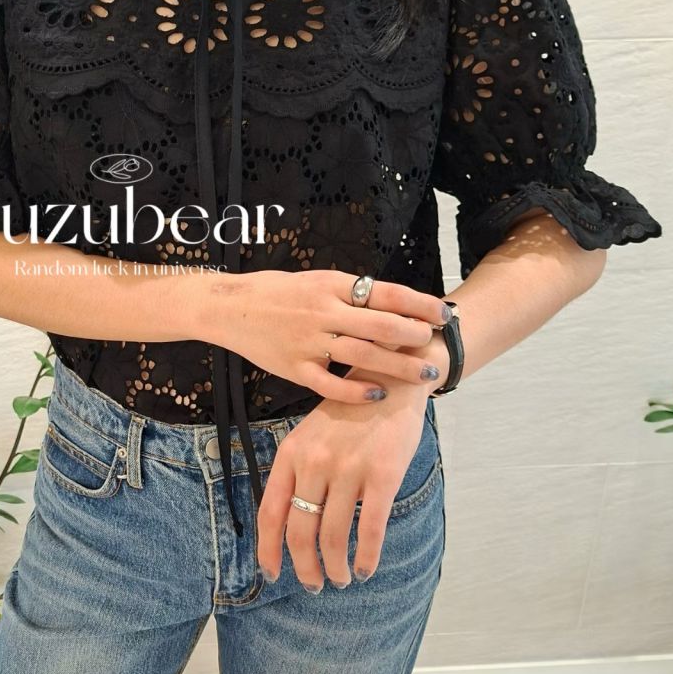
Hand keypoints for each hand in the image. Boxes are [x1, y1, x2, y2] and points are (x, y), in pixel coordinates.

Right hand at [201, 271, 449, 404]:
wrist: (229, 308)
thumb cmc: (276, 291)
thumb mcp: (315, 280)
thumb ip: (349, 292)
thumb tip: (392, 302)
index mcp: (331, 284)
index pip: (386, 293)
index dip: (420, 305)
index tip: (442, 314)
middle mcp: (323, 311)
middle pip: (383, 326)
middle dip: (417, 337)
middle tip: (436, 346)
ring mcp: (309, 341)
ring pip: (364, 356)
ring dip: (399, 367)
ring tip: (424, 374)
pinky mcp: (295, 367)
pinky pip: (332, 384)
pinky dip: (358, 391)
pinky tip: (378, 393)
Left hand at [255, 381, 431, 588]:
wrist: (389, 381)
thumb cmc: (348, 415)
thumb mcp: (310, 436)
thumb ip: (298, 473)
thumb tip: (289, 524)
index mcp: (291, 454)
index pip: (270, 512)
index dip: (268, 549)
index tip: (271, 574)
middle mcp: (314, 463)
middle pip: (300, 531)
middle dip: (305, 567)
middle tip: (314, 584)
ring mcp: (348, 468)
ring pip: (333, 536)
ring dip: (335, 567)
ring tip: (340, 578)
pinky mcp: (382, 474)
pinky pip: (369, 528)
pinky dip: (366, 556)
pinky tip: (365, 569)